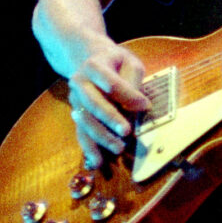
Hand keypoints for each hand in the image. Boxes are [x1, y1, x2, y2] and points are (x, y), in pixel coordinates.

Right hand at [67, 42, 149, 168]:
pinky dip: (89, 148)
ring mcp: (75, 100)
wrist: (89, 60)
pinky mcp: (76, 114)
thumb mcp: (129, 63)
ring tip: (119, 149)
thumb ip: (133, 81)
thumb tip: (140, 105)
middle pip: (93, 102)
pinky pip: (81, 132)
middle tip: (126, 131)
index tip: (146, 105)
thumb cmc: (116, 63)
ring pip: (85, 121)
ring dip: (101, 136)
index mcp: (94, 65)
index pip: (111, 82)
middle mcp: (79, 83)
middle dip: (110, 118)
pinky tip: (98, 162)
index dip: (128, 94)